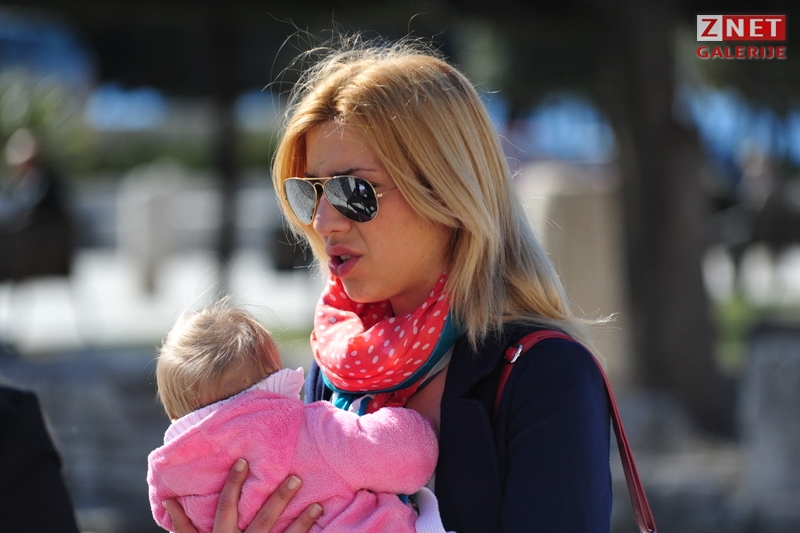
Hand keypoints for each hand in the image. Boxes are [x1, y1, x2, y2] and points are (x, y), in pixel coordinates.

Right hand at [163, 459, 322, 532]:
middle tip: (296, 478)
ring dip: (302, 522)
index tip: (244, 461)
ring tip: (318, 505)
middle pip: (262, 519)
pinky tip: (318, 526)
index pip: (227, 507)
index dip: (234, 484)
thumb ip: (183, 526)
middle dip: (279, 499)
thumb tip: (168, 501)